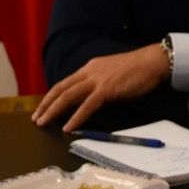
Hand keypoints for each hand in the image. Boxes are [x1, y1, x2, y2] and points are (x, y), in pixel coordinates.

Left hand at [32, 44, 168, 130]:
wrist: (152, 62)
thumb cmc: (136, 70)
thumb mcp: (111, 75)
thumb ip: (99, 84)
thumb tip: (89, 99)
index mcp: (90, 68)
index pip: (65, 83)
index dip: (51, 96)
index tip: (43, 107)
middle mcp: (89, 72)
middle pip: (61, 89)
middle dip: (46, 104)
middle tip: (36, 118)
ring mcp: (97, 80)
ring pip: (68, 96)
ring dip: (53, 110)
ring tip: (43, 123)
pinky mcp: (107, 89)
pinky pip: (87, 105)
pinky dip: (76, 117)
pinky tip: (68, 127)